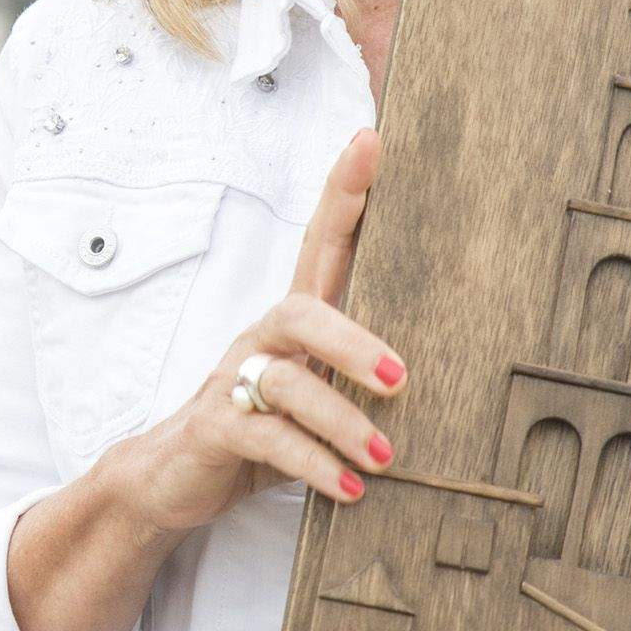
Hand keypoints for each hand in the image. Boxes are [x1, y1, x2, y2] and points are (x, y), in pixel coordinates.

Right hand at [106, 129, 405, 538]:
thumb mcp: (318, 389)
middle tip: (402, 377)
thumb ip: (364, 370)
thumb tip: (457, 359)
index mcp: (294, 320)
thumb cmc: (265, 424)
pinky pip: (267, 441)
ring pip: (286, 383)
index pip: (319, 242)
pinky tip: (351, 488)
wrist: (173, 476)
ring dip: (341, 420)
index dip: (342, 192)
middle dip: (352, 339)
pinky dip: (313, 465)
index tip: (369, 142)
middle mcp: (262, 338)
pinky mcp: (215, 429)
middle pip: (301, 311)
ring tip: (385, 456)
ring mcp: (232, 380)